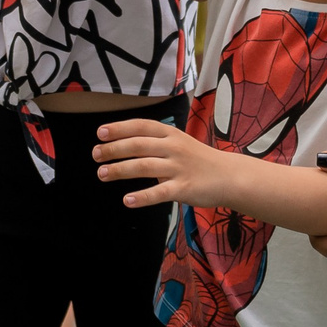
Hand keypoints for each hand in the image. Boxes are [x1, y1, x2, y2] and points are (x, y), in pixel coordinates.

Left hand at [90, 117, 227, 206]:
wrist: (230, 176)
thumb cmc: (199, 160)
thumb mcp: (179, 143)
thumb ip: (155, 143)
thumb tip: (122, 146)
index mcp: (171, 134)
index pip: (141, 126)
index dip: (119, 128)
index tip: (100, 133)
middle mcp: (174, 148)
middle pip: (138, 145)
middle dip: (113, 149)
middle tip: (95, 155)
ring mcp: (179, 168)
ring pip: (144, 167)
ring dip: (120, 170)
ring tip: (102, 174)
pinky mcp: (184, 188)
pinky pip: (159, 192)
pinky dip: (141, 197)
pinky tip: (126, 200)